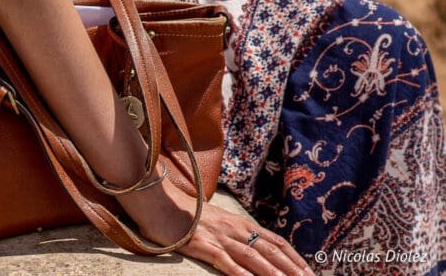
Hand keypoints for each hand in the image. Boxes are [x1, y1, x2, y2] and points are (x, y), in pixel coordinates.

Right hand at [128, 176, 315, 274]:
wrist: (161, 202)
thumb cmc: (189, 215)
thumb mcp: (218, 222)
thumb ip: (237, 233)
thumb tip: (256, 248)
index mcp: (240, 223)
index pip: (275, 241)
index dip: (294, 257)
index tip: (310, 272)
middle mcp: (235, 228)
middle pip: (269, 250)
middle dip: (292, 268)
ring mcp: (219, 237)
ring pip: (252, 257)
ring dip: (272, 273)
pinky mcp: (202, 245)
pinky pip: (225, 262)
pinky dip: (239, 274)